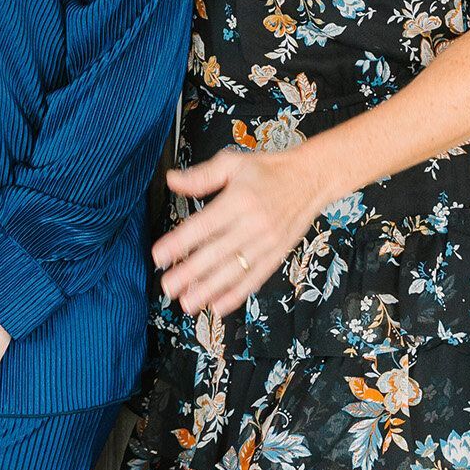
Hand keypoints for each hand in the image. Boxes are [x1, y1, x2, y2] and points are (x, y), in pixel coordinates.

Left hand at [153, 145, 328, 317]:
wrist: (310, 179)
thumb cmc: (269, 170)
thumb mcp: (232, 163)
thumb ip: (201, 176)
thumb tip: (172, 180)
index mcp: (239, 200)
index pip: (203, 226)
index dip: (179, 242)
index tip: (159, 255)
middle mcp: (253, 224)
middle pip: (216, 253)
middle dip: (189, 273)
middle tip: (167, 287)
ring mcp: (267, 243)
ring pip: (234, 271)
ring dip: (209, 289)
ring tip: (188, 302)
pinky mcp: (277, 255)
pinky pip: (255, 278)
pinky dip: (237, 295)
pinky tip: (219, 306)